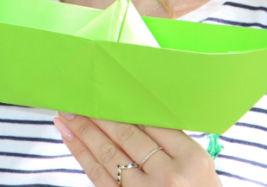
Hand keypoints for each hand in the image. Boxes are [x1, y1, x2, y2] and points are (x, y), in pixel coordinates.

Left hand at [53, 113, 221, 186]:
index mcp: (192, 159)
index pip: (150, 123)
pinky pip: (98, 175)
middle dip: (98, 114)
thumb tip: (133, 109)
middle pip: (126, 135)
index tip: (105, 91)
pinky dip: (81, 153)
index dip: (123, 106)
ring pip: (108, 153)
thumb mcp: (200, 167)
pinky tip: (69, 136)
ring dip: (83, 131)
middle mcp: (170, 175)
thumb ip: (173, 141)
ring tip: (66, 114)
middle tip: (77, 97)